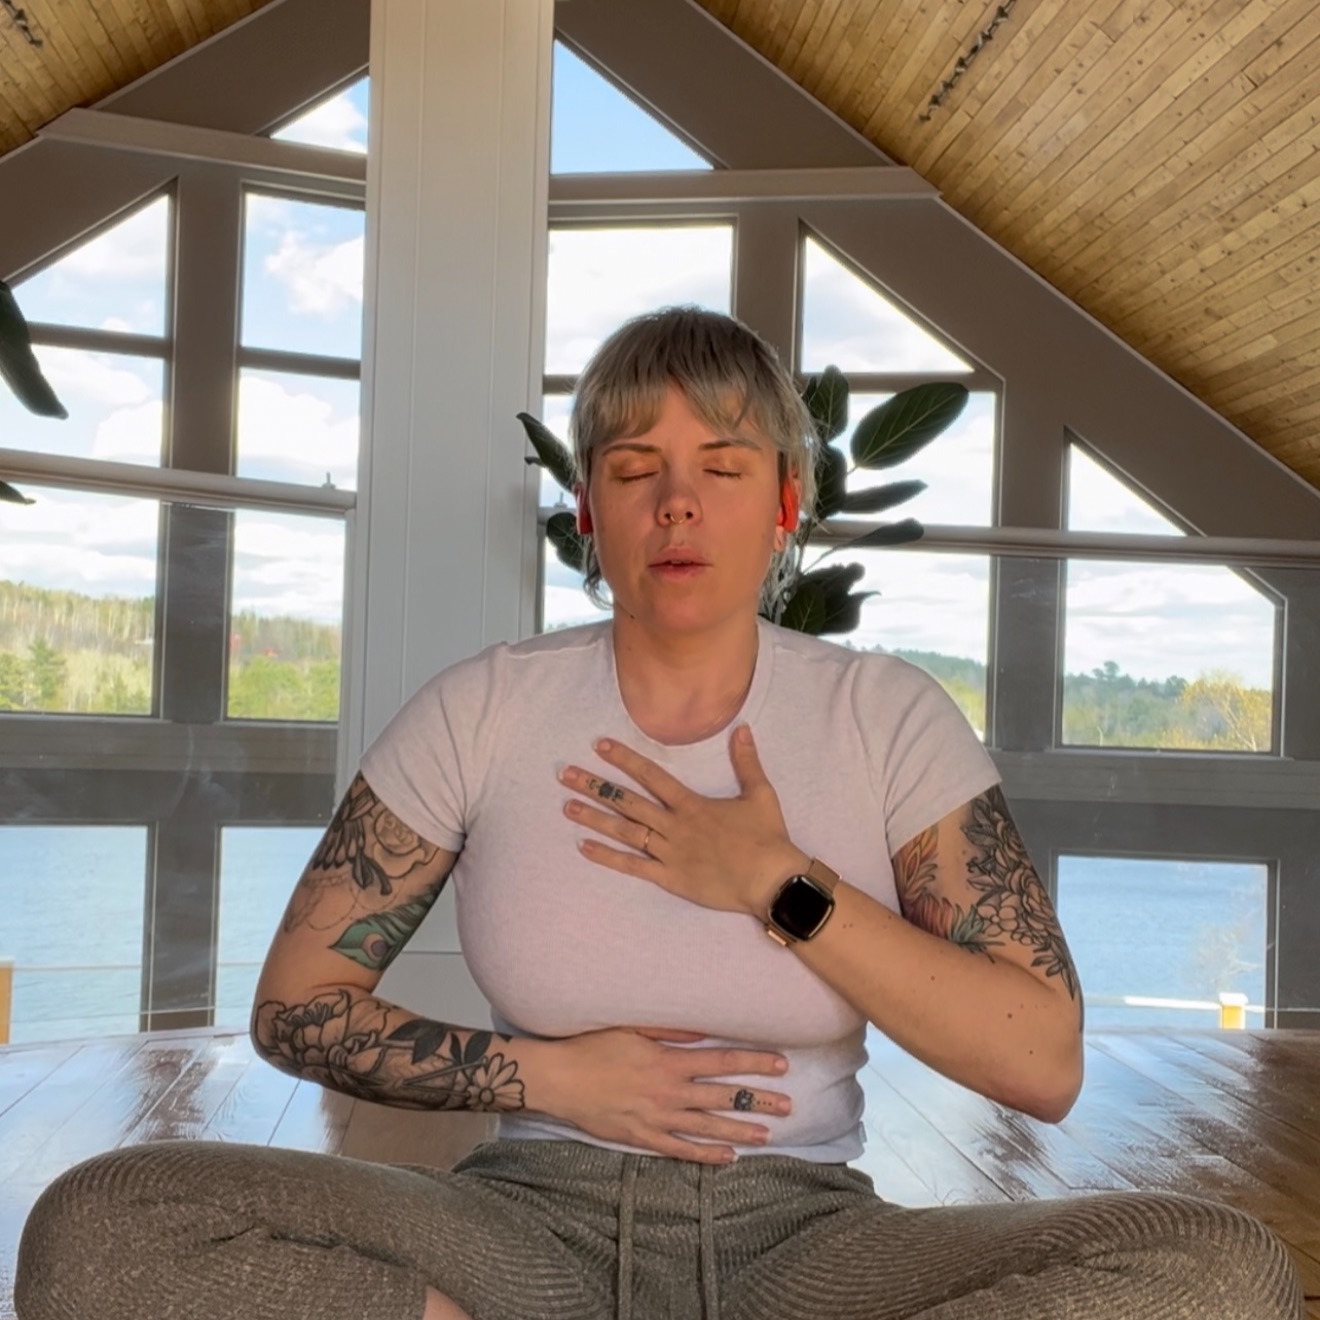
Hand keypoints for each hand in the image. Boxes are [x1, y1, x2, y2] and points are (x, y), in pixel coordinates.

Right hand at [542, 1026, 792, 1163]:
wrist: (560, 1079)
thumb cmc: (593, 1047)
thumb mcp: (632, 1027)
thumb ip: (671, 1030)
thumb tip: (704, 1030)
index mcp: (669, 1061)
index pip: (723, 1061)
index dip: (754, 1062)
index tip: (780, 1064)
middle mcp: (669, 1091)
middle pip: (724, 1097)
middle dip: (759, 1100)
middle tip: (788, 1105)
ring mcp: (657, 1117)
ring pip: (708, 1128)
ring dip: (740, 1131)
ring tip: (768, 1135)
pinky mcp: (642, 1137)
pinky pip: (681, 1149)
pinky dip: (706, 1155)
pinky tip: (728, 1158)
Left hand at [559, 726, 806, 916]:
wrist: (771, 881)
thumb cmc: (767, 838)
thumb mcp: (760, 794)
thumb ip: (747, 761)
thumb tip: (742, 728)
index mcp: (692, 804)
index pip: (651, 775)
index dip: (624, 759)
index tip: (599, 746)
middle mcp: (674, 826)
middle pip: (627, 802)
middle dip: (595, 786)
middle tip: (565, 774)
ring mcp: (669, 853)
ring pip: (625, 832)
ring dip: (595, 818)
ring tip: (567, 806)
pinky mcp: (670, 878)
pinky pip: (633, 866)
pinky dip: (608, 857)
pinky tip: (584, 847)